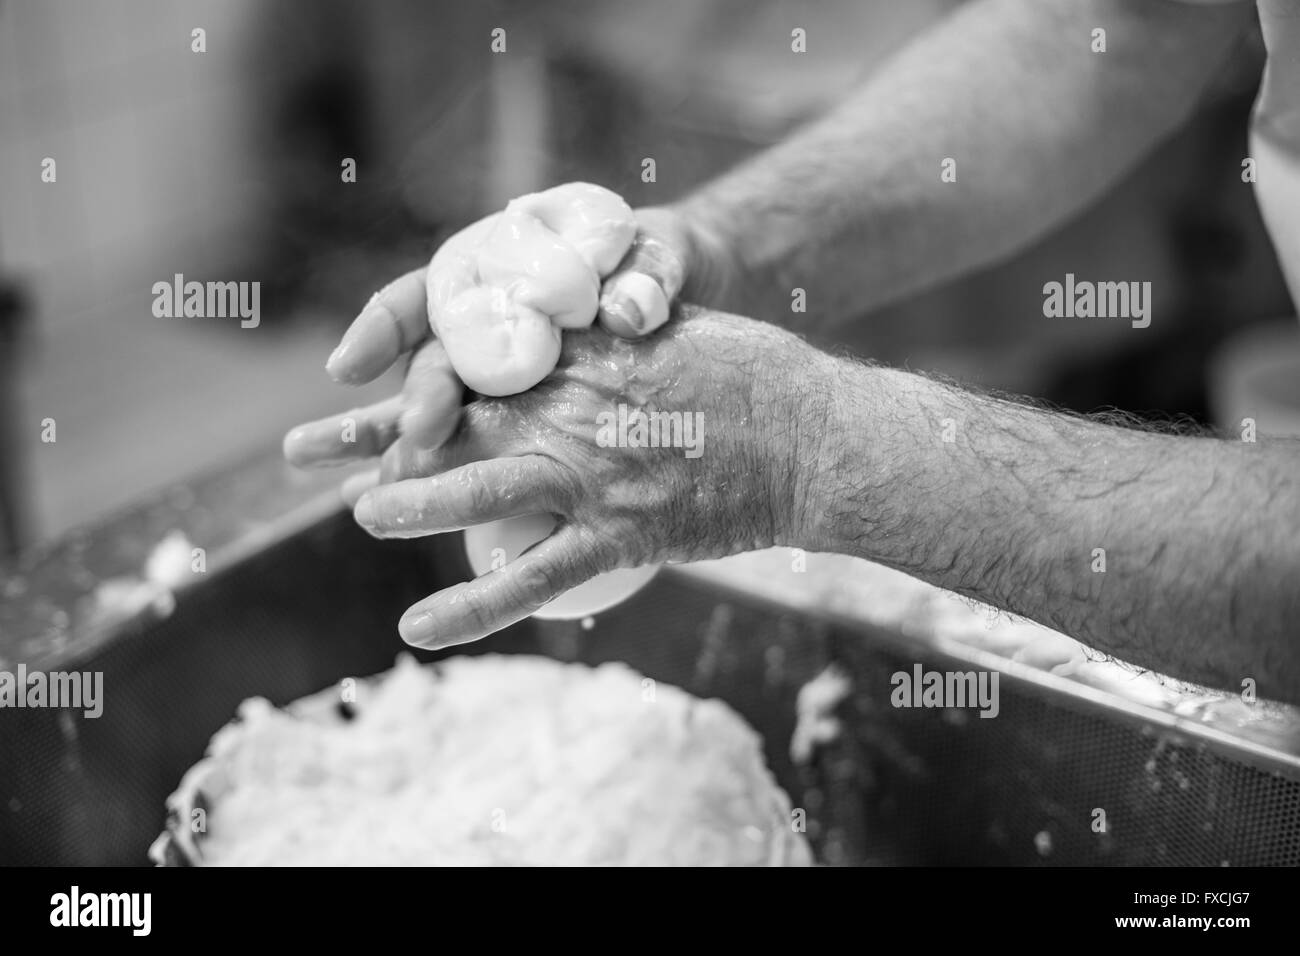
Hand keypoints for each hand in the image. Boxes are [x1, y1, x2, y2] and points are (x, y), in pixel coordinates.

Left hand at [306, 307, 822, 649]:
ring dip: (412, 506)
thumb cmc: (758, 377)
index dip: (411, 369)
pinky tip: (418, 630)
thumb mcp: (676, 328)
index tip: (368, 375)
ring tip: (357, 514)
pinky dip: (473, 609)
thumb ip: (609, 333)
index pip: (475, 358)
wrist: (817, 439)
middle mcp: (574, 411)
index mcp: (582, 356)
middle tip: (308, 448)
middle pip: (454, 419)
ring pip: (481, 493)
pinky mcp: (620, 536)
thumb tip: (575, 327)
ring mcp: (592, 476)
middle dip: (375, 434)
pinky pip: (534, 580)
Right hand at [311, 201, 720, 450]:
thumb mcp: (664, 256)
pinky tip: (372, 497)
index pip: (433, 292)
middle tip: (417, 437)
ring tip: (314, 467)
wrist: (689, 289)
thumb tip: (627, 311)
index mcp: (504, 268)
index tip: (352, 366)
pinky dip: (431, 476)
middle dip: (414, 402)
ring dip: (376, 439)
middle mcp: (487, 322)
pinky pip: (471, 450)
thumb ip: (648, 275)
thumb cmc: (663, 263)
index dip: (386, 326)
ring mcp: (500, 375)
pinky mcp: (526, 419)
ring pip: (433, 409)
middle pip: (435, 365)